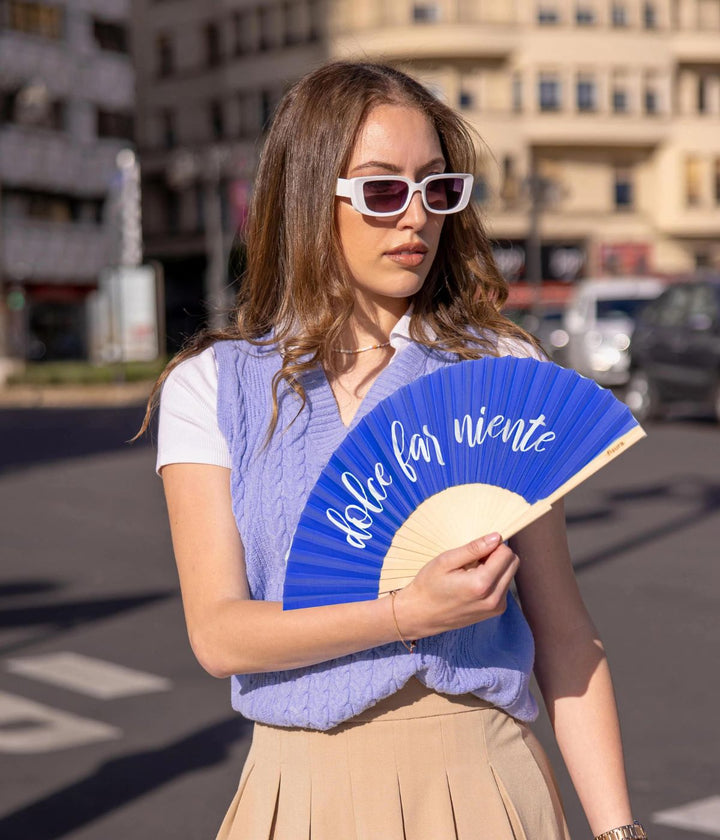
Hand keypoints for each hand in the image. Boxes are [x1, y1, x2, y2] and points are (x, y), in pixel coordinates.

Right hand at [393, 533, 519, 639]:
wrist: (421, 614)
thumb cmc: (429, 585)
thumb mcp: (446, 561)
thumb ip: (473, 548)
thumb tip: (497, 537)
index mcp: (481, 584)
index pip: (506, 553)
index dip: (492, 545)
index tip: (476, 549)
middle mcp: (494, 598)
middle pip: (512, 563)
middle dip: (497, 555)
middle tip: (473, 559)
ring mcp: (496, 607)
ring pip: (510, 574)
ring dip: (495, 567)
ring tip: (470, 572)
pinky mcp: (495, 611)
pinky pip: (504, 586)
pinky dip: (493, 579)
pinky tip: (473, 583)